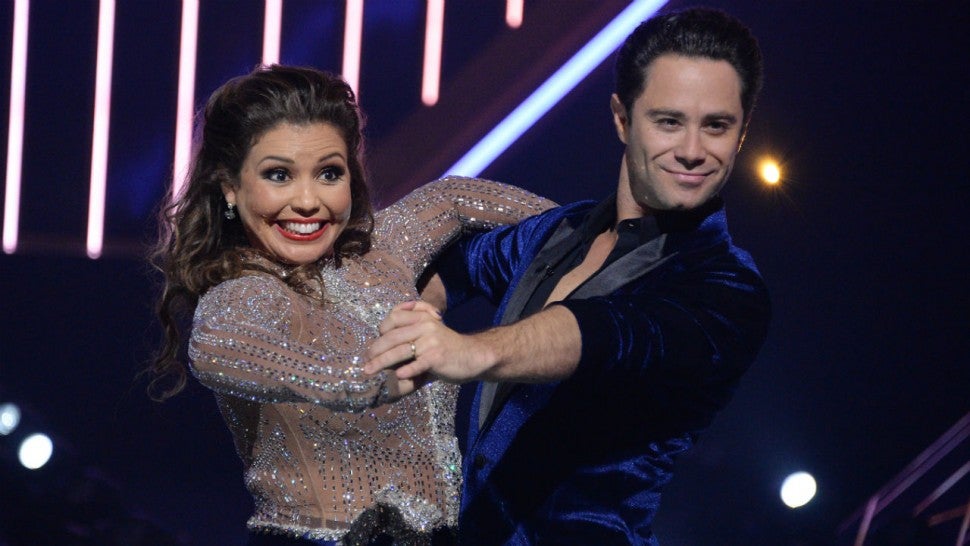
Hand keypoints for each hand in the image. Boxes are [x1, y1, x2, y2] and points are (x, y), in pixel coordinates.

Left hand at [363, 301, 491, 385]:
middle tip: (366, 361)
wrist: (473, 356)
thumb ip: (412, 323)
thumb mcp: (431, 328)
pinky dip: (406, 371)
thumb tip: (383, 329)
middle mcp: (425, 326)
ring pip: (399, 351)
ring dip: (381, 362)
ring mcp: (431, 341)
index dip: (381, 330)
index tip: (376, 343)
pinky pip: (417, 364)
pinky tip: (398, 376)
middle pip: (392, 337)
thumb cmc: (447, 345)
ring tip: (370, 370)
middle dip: (375, 350)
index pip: (394, 318)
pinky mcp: (436, 357)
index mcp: (422, 317)